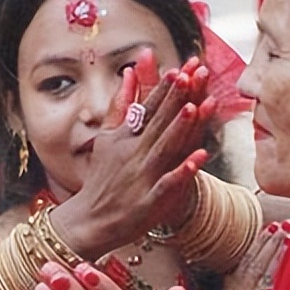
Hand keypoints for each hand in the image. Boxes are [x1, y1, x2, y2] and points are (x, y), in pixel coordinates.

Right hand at [52, 56, 213, 259]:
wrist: (90, 220)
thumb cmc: (101, 178)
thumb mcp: (106, 137)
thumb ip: (120, 104)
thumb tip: (129, 72)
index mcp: (125, 138)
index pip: (147, 108)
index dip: (164, 89)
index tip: (179, 68)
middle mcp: (134, 153)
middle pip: (159, 122)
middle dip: (176, 98)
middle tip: (192, 75)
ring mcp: (142, 177)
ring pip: (165, 147)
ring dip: (179, 127)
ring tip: (194, 106)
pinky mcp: (150, 200)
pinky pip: (169, 183)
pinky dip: (183, 170)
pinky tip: (200, 157)